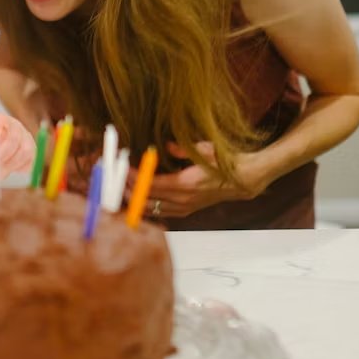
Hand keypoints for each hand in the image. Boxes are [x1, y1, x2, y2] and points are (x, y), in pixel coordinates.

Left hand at [124, 142, 256, 218]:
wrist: (244, 180)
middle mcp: (183, 200)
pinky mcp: (187, 210)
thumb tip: (166, 146)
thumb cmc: (226, 162)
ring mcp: (184, 208)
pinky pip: (161, 212)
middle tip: (114, 177)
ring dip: (134, 199)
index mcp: (186, 184)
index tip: (120, 168)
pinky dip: (146, 205)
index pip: (151, 184)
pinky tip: (136, 198)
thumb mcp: (205, 149)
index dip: (133, 177)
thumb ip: (183, 149)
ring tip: (120, 188)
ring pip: (151, 209)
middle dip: (128, 188)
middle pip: (146, 199)